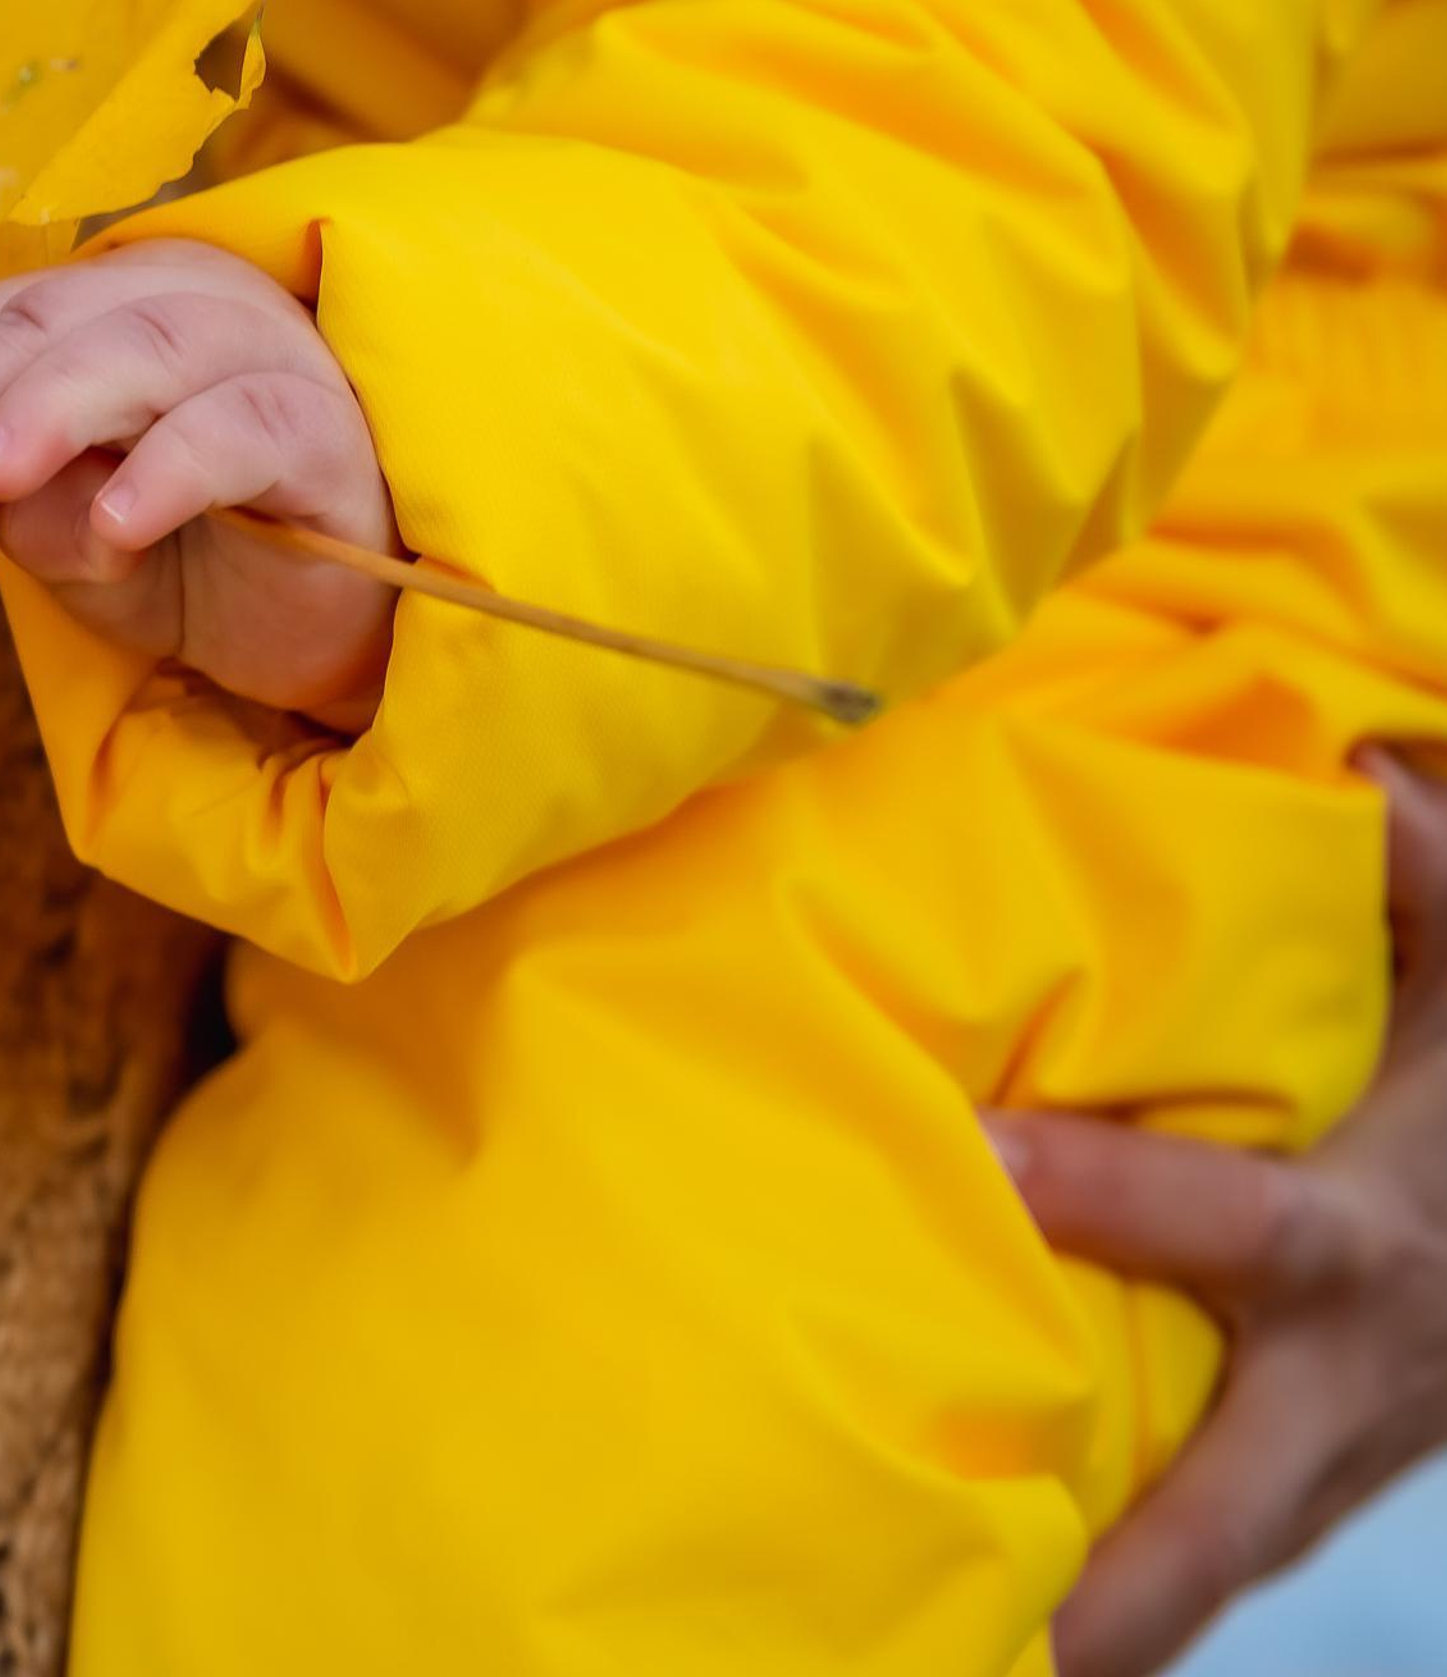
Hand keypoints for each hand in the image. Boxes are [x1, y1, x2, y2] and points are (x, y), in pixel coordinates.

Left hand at [0, 239, 400, 720]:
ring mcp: (272, 360)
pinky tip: (118, 523)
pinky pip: (244, 429)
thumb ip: (13, 500)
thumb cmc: (192, 559)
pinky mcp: (327, 437)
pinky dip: (171, 469)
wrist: (325, 635)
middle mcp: (198, 305)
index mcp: (121, 306)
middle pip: (63, 316)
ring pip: (150, 348)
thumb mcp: (73, 536)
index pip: (8, 318)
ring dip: (54, 408)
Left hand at [986, 746, 1446, 1676]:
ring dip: (1114, 1628)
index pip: (1236, 1222)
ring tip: (949, 1663)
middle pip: (1239, 1504)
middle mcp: (1353, 1374)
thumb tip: (1349, 762)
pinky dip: (1133, 1615)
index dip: (1114, 1192)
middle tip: (1007, 1630)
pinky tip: (1013, 1641)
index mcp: (1369, 1233)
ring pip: (1222, 1567)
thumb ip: (1430, 881)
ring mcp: (1339, 1459)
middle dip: (1128, 1577)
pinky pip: (1214, 1560)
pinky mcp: (1312, 1489)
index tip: (979, 1162)